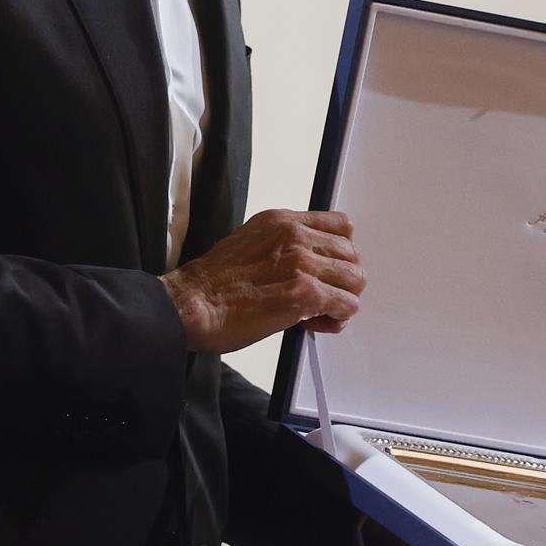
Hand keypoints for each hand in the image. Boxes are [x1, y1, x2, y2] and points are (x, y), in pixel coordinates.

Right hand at [160, 209, 364, 353]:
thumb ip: (284, 247)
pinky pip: (347, 304)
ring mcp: (302, 263)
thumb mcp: (251, 244)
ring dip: (343, 299)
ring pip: (355, 279)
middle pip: (351, 254)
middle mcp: (296, 236)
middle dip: (342, 280)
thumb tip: (312, 267)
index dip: (338, 253)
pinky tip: (317, 324)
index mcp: (283, 221)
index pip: (341, 226)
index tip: (326, 270)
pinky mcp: (305, 293)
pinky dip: (338, 318)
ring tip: (320, 313)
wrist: (189, 305)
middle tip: (321, 299)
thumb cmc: (213, 284)